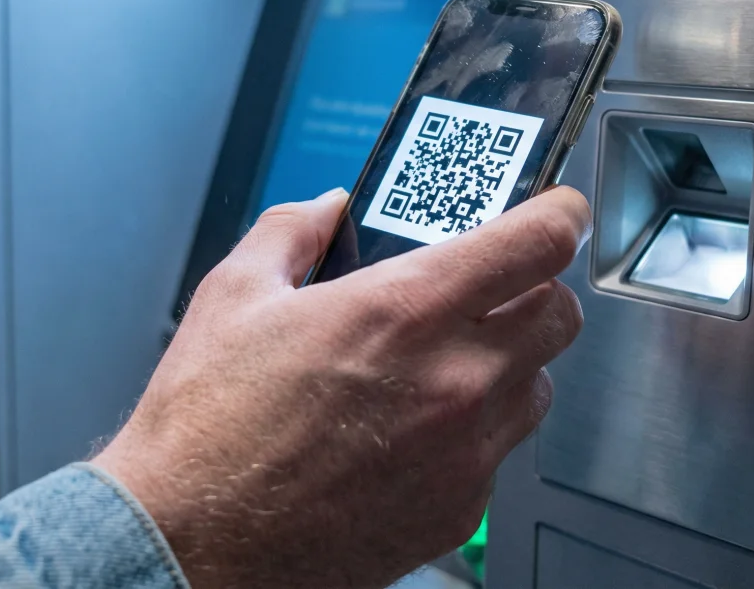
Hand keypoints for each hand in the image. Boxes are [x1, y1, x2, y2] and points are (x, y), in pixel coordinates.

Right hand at [93, 186, 591, 588]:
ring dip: (510, 365)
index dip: (559, 215)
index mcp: (406, 310)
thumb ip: (293, 232)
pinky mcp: (458, 510)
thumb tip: (327, 209)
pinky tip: (416, 432)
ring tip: (446, 366)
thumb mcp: (235, 296)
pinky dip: (475, 434)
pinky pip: (500, 453)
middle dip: (535, 291)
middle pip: (560, 314)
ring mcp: (464, 452)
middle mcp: (454, 380)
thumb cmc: (207, 430)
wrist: (193, 545)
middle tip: (493, 291)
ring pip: (538, 386)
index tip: (556, 210)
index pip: (537, 244)